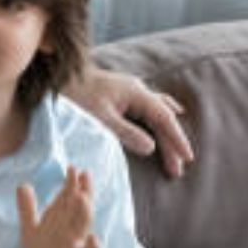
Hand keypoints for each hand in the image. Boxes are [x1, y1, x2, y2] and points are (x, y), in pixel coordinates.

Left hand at [17, 167, 100, 247]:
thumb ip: (27, 208)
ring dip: (84, 212)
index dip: (71, 184)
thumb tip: (23, 184)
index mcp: (61, 220)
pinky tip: (95, 240)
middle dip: (80, 191)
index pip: (68, 198)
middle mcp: (71, 229)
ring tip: (84, 197)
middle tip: (83, 173)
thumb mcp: (32, 229)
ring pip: (82, 226)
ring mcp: (75, 245)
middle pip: (77, 207)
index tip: (73, 167)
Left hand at [63, 67, 193, 177]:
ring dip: (166, 136)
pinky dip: (163, 116)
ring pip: (158, 114)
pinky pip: (152, 106)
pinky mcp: (125, 94)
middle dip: (171, 144)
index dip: (177, 139)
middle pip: (163, 119)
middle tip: (177, 170)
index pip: (164, 118)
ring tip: (175, 158)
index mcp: (136, 93)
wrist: (60, 76)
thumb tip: (151, 148)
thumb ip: (126, 133)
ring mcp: (132, 91)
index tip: (187, 158)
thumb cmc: (77, 96)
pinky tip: (174, 113)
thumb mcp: (100, 118)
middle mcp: (138, 90)